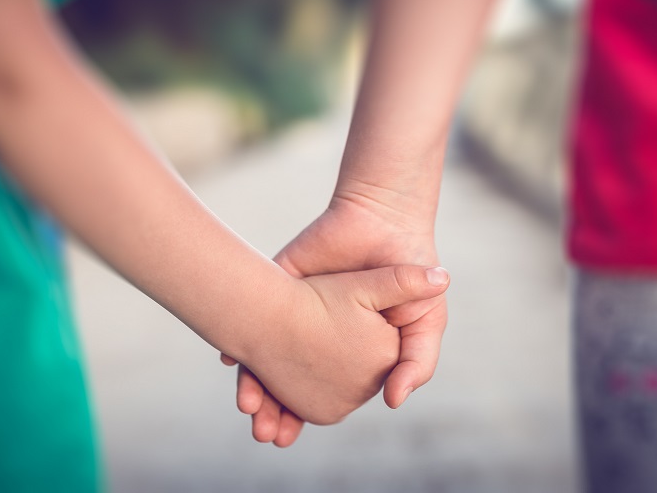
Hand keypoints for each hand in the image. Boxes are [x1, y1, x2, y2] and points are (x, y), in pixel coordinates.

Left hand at [224, 188, 446, 444]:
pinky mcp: (279, 282)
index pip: (314, 391)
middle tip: (259, 431)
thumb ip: (416, 364)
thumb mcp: (425, 323)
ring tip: (246, 406)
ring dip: (250, 382)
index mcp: (346, 350)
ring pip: (260, 353)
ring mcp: (293, 308)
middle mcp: (314, 333)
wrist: (388, 221)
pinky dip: (237, 336)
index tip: (283, 436)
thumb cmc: (413, 271)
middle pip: (281, 379)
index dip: (298, 415)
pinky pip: (251, 311)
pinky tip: (231, 360)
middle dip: (268, 407)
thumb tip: (393, 402)